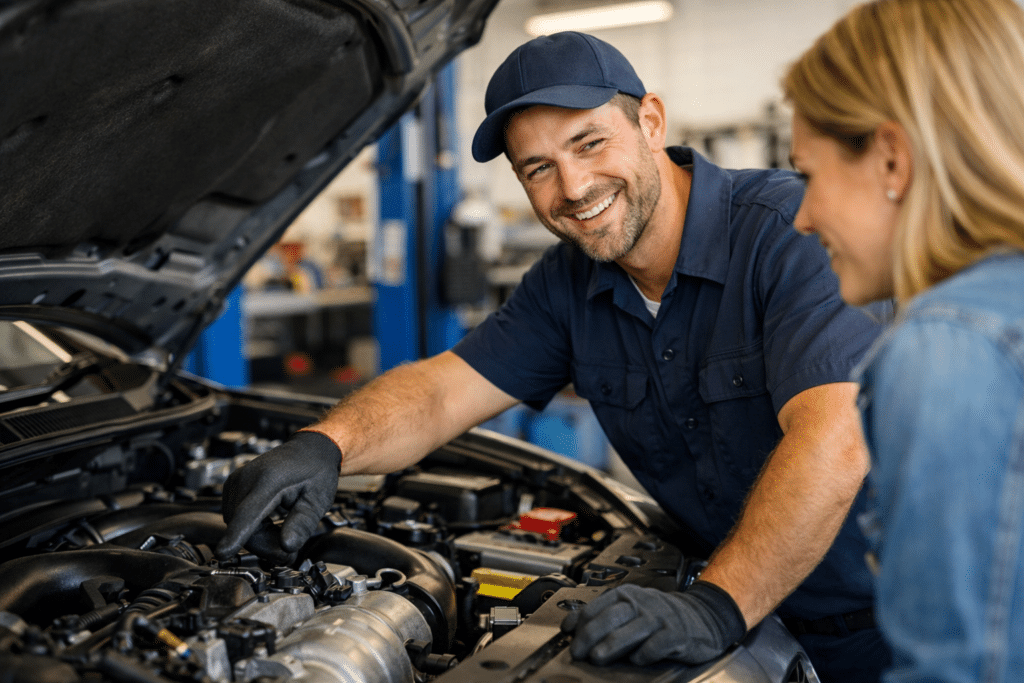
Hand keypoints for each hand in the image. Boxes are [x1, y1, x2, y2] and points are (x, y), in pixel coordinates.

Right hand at [215, 430, 342, 563]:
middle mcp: (246, 478)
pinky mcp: (232, 487)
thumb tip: (287, 547)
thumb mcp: (318, 499)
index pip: (249, 513)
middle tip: (291, 547)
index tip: (222, 553)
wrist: (309, 449)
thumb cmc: (315, 471)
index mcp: (269, 480)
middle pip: (242, 527)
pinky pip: (236, 519)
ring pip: (237, 526)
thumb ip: (303, 524)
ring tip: (284, 527)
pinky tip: (272, 520)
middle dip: (265, 545)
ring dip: (259, 537)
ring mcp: (236, 482)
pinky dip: (252, 528)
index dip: (236, 535)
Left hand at [560, 581, 745, 665]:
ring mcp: (659, 618)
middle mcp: (642, 603)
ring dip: (611, 645)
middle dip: (590, 636)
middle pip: (610, 618)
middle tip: (578, 652)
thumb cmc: (661, 615)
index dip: (579, 623)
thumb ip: (604, 615)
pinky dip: (645, 653)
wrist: (703, 615)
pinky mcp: (675, 634)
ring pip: (630, 631)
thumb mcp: (632, 608)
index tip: (567, 635)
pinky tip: (637, 660)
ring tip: (597, 657)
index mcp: (627, 595)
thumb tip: (571, 626)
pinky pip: (657, 644)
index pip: (597, 606)